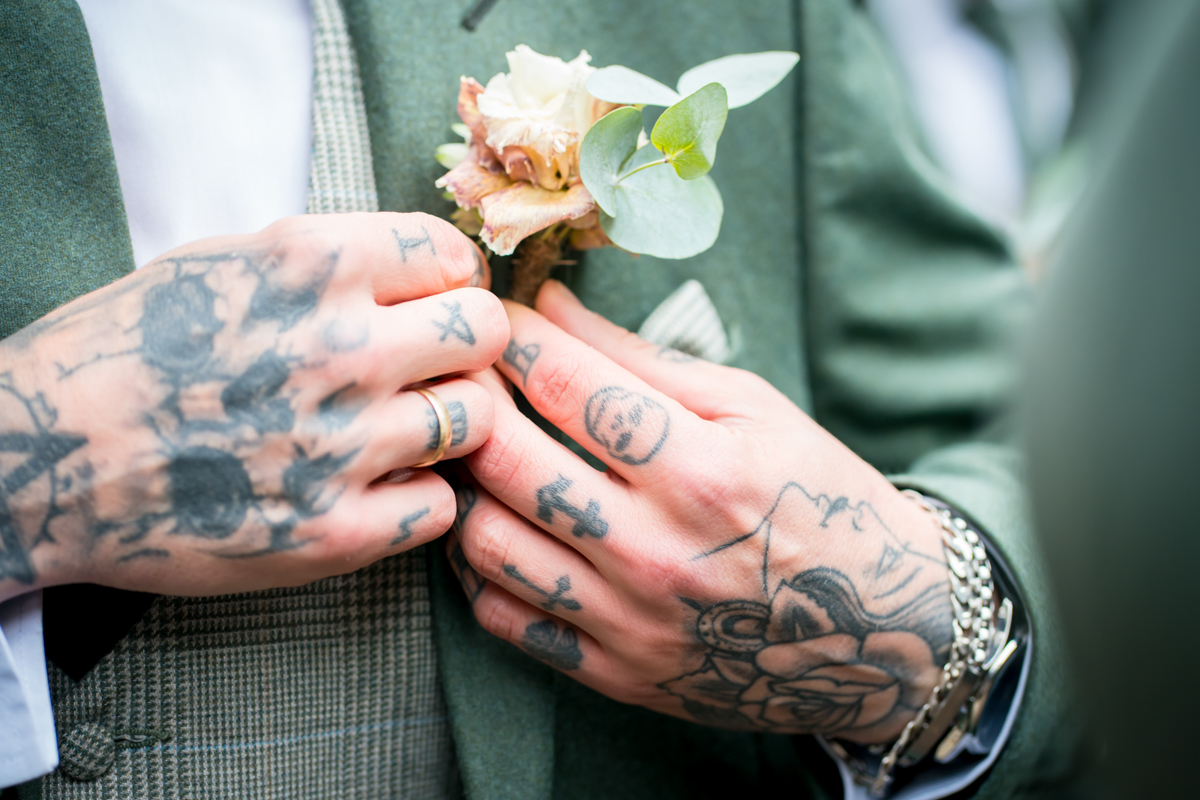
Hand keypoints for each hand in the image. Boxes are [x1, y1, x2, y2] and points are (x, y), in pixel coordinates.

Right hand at [0, 212, 506, 600]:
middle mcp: (338, 347)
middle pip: (486, 333)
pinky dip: (420, 496)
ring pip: (477, 420)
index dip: (451, 279)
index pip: (451, 254)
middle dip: (468, 346)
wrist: (41, 457)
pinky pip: (441, 507)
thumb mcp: (223, 263)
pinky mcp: (331, 531)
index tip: (436, 301)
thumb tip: (426, 268)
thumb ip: (329, 262)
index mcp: (309, 264)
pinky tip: (379, 487)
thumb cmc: (128, 351)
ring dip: (449, 424)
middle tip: (436, 366)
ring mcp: (339, 444)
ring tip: (403, 428)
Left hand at [448, 281, 953, 743]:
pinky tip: (501, 526)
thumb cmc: (818, 499)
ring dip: (465, 485)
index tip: (504, 317)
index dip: (519, 338)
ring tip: (481, 453)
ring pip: (487, 543)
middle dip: (474, 402)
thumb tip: (553, 305)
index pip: (568, 386)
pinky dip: (481, 567)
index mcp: (704, 472)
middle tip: (474, 378)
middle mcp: (658, 553)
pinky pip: (503, 619)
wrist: (881, 629)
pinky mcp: (616, 673)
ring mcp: (632, 623)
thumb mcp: (755, 410)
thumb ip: (645, 360)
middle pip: (508, 461)